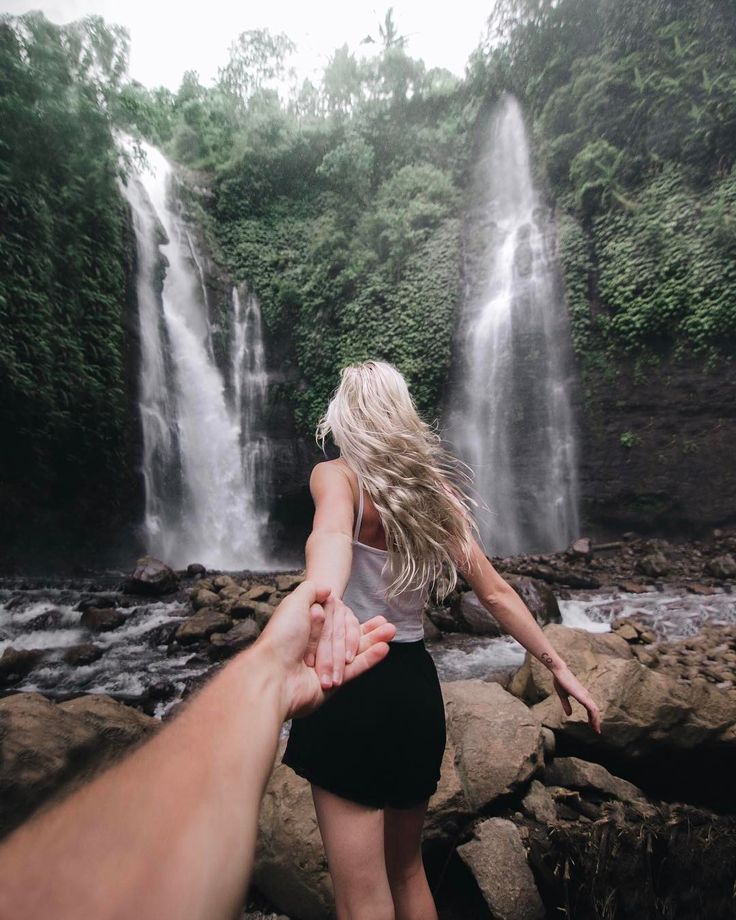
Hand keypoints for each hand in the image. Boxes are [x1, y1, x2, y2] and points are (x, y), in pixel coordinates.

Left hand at [254, 579, 395, 719]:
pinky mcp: (332, 682)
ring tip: (392, 632)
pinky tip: (384, 648)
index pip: (332, 619)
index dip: (342, 616)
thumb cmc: (281, 637)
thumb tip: (327, 588)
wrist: (274, 675)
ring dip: (374, 641)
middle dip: (367, 630)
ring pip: (354, 650)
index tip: (347, 610)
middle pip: (346, 635)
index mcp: (304, 628)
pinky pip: (355, 668)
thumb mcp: (294, 603)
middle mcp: (314, 646)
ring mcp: (324, 665)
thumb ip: (312, 591)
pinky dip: (370, 658)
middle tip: (388, 625)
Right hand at [551, 665, 601, 734]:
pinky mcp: (582, 696)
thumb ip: (566, 705)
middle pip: (595, 711)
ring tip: (596, 729)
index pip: (590, 708)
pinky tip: (593, 722)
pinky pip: (591, 708)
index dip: (592, 718)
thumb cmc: (560, 681)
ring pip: (594, 710)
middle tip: (597, 731)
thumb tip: (569, 715)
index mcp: (582, 695)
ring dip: (596, 721)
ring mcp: (585, 695)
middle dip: (596, 721)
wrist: (559, 671)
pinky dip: (593, 716)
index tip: (592, 726)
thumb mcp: (562, 695)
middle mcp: (586, 695)